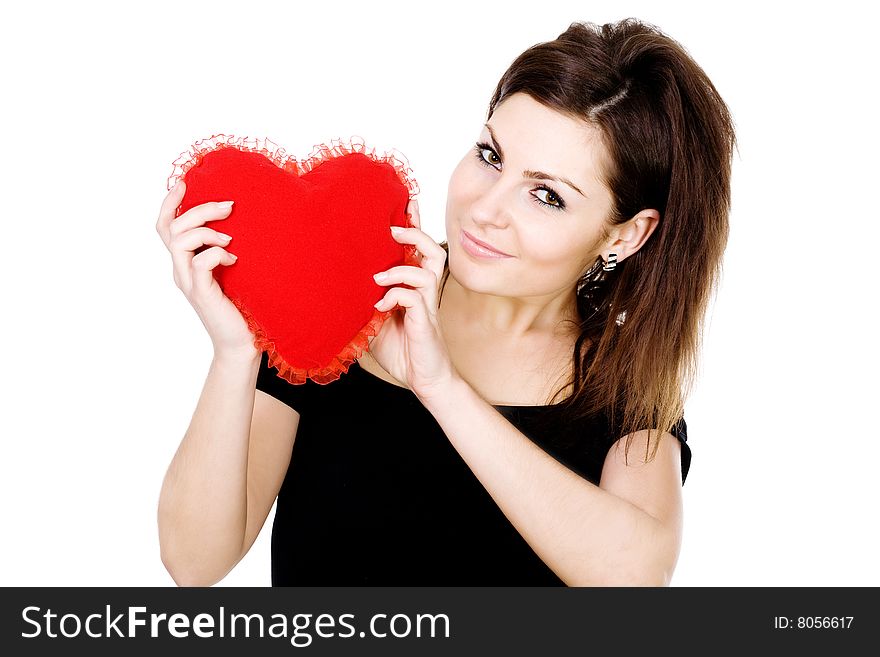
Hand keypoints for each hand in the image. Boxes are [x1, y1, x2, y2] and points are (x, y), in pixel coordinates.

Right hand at [155, 181, 257, 359]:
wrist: (241, 343)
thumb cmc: (240, 306)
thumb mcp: (230, 270)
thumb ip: (224, 248)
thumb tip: (238, 219)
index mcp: (184, 262)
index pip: (165, 226)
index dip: (170, 203)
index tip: (186, 183)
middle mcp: (181, 271)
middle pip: (172, 228)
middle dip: (200, 210)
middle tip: (229, 206)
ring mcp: (189, 283)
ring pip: (180, 242)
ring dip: (207, 232)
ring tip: (230, 239)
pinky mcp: (202, 294)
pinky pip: (200, 264)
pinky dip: (217, 254)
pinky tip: (233, 260)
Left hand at [368, 199, 457, 402]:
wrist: (424, 380)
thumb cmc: (402, 351)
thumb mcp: (374, 322)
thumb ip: (363, 302)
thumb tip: (335, 286)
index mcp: (413, 288)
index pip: (417, 251)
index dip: (413, 226)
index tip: (403, 204)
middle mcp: (424, 293)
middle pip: (431, 251)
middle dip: (415, 233)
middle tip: (392, 228)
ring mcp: (427, 306)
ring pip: (428, 269)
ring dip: (402, 266)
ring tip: (379, 273)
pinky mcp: (425, 323)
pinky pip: (414, 298)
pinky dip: (395, 296)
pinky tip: (380, 307)